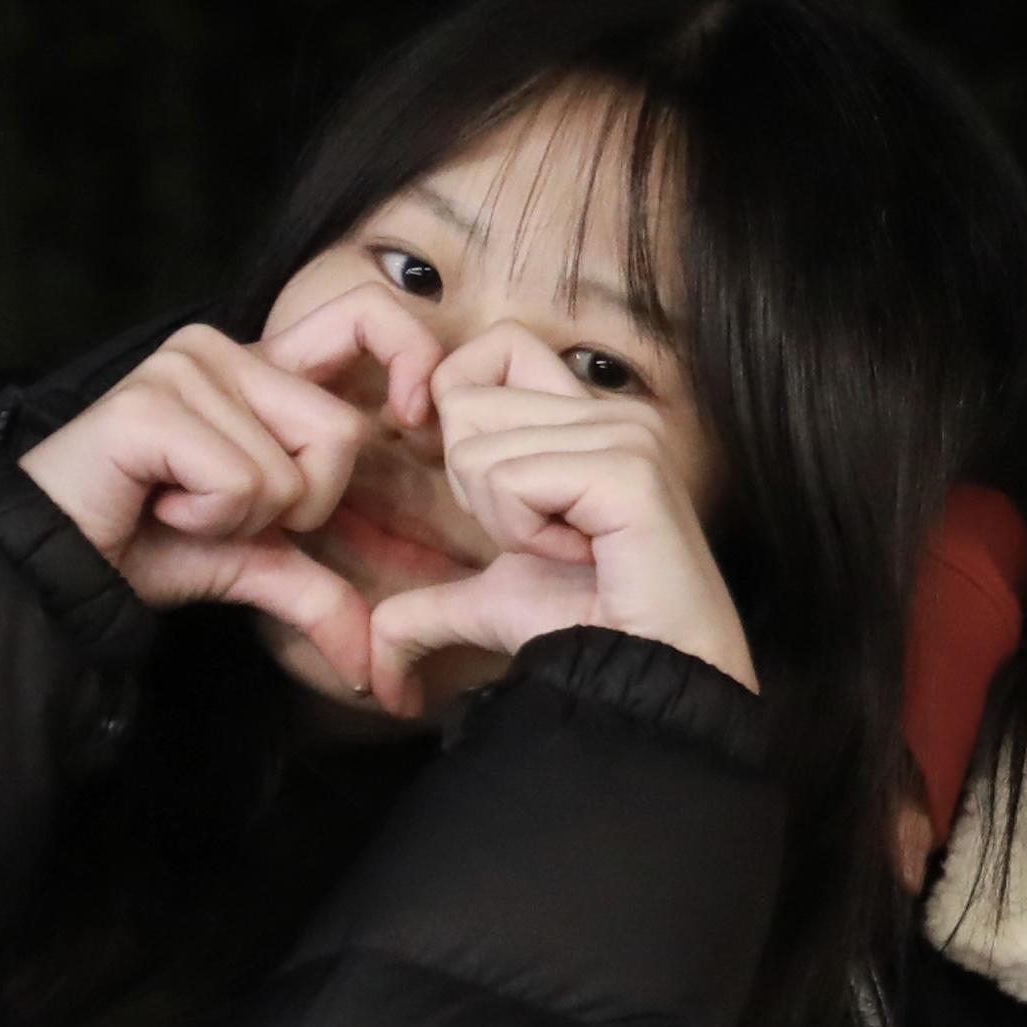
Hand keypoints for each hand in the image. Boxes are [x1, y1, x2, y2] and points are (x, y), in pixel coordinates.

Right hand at [17, 323, 393, 690]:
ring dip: (243, 520)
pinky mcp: (149, 404)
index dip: (411, 357)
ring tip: (180, 506)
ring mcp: (184, 368)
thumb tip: (376, 670)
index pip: (366, 315)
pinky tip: (157, 505)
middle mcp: (224, 349)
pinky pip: (239, 483)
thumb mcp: (257, 563)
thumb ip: (323, 593)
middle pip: (341, 432)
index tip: (414, 420)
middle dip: (300, 504)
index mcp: (261, 368)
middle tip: (225, 512)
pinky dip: (208, 520)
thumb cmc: (148, 546)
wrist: (59, 569)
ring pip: (289, 469)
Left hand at [368, 322, 751, 711]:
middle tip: (543, 538)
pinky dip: (524, 534)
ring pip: (478, 449)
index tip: (473, 486)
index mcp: (587, 420)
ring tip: (568, 553)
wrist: (649, 680)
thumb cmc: (588, 631)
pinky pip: (511, 480)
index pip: (497, 346)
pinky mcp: (628, 469)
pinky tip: (579, 557)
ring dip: (504, 523)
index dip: (457, 402)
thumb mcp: (490, 601)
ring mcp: (626, 434)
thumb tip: (377, 679)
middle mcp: (613, 412)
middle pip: (468, 402)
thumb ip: (428, 605)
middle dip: (476, 488)